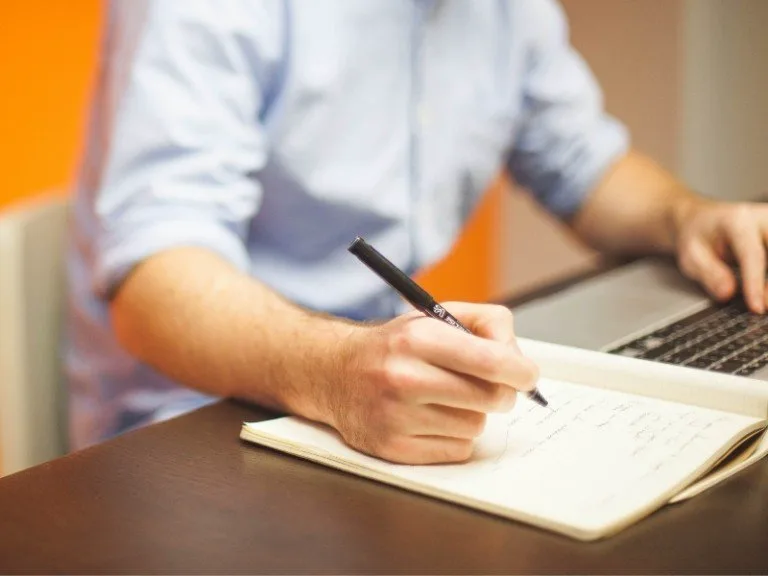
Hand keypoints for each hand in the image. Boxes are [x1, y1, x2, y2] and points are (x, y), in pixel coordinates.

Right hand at [328, 302, 538, 464]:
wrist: (335, 373)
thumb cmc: (395, 346)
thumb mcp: (434, 317)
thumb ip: (486, 324)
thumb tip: (520, 360)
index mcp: (417, 339)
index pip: (491, 361)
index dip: (521, 371)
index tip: (527, 375)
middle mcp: (404, 378)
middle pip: (492, 398)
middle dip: (501, 392)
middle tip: (490, 385)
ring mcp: (397, 417)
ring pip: (476, 425)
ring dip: (472, 413)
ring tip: (446, 398)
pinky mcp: (394, 448)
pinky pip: (458, 450)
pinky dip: (455, 436)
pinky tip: (432, 418)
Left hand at [675, 199, 767, 313]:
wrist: (701, 220)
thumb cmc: (696, 237)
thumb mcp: (690, 256)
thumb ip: (709, 274)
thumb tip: (728, 293)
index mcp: (737, 221)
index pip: (753, 255)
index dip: (756, 284)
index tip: (757, 307)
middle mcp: (762, 218)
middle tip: (764, 306)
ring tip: (764, 301)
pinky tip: (765, 293)